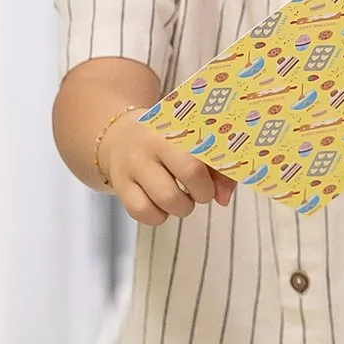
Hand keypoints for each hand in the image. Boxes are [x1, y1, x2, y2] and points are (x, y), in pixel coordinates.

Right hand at [98, 115, 235, 225]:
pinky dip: (157, 217)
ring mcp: (133, 165)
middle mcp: (152, 143)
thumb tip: (224, 199)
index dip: (218, 175)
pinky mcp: (120, 185)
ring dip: (182, 207)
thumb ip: (218, 168)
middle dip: (203, 192)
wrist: (119, 134)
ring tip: (180, 198)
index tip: (216, 181)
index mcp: (176, 126)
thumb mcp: (194, 142)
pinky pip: (142, 212)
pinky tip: (160, 206)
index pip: (208, 151)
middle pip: (190, 173)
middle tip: (200, 191)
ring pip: (167, 199)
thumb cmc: (167, 141)